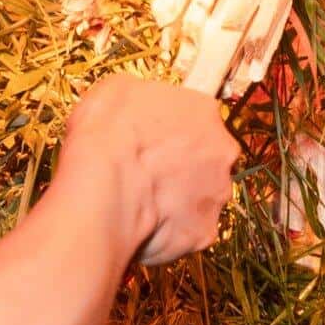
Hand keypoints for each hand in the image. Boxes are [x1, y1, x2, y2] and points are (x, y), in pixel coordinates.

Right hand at [56, 77, 237, 266]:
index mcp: (203, 111)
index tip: (154, 140)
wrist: (103, 187)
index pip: (198, 118)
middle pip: (207, 159)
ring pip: (201, 197)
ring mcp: (216, 194)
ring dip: (178, 200)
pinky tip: (144, 226)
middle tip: (149, 173)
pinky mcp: (204, 233)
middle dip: (183, 167)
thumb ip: (142, 98)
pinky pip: (189, 233)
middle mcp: (221, 152)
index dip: (173, 131)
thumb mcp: (115, 90)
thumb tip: (137, 109)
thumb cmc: (108, 134)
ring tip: (142, 203)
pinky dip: (170, 232)